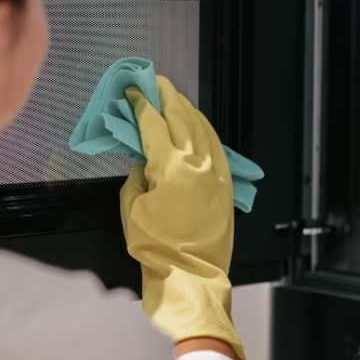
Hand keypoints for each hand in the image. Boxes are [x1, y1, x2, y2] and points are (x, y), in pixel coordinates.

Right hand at [120, 76, 244, 359]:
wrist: (192, 277)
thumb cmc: (155, 248)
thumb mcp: (132, 210)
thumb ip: (137, 177)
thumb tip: (144, 159)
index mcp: (170, 167)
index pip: (153, 124)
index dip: (141, 104)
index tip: (132, 90)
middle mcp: (198, 162)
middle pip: (182, 118)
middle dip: (167, 97)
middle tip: (156, 82)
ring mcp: (216, 171)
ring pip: (203, 129)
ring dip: (188, 109)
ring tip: (175, 97)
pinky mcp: (226, 183)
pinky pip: (218, 147)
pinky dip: (206, 131)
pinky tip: (198, 125)